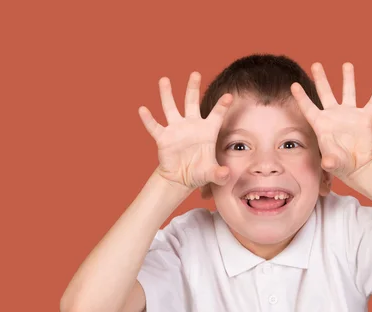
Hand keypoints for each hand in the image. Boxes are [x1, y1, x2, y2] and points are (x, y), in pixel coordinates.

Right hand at [138, 72, 233, 188]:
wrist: (181, 178)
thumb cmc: (199, 172)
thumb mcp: (212, 174)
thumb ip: (220, 174)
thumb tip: (225, 174)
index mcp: (207, 131)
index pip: (217, 115)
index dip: (222, 106)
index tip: (229, 96)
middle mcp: (192, 125)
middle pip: (192, 102)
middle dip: (193, 88)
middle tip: (195, 73)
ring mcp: (176, 130)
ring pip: (171, 108)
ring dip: (167, 94)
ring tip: (164, 79)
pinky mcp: (163, 138)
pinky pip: (155, 127)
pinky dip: (148, 119)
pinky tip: (143, 110)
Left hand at [290, 62, 371, 180]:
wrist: (356, 165)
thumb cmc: (339, 162)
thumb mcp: (333, 162)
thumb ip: (329, 161)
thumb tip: (328, 163)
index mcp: (321, 124)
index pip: (309, 108)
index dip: (301, 97)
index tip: (294, 85)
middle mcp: (334, 115)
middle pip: (325, 93)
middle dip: (321, 78)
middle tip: (316, 64)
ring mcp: (349, 115)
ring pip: (348, 92)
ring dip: (348, 78)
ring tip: (347, 64)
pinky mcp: (365, 118)